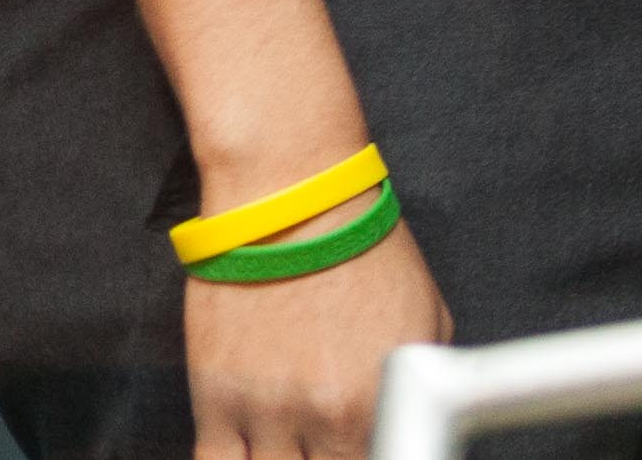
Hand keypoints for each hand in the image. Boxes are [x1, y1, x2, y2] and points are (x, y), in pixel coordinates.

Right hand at [182, 210, 449, 459]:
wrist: (294, 206)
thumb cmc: (361, 249)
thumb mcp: (425, 314)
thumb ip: (419, 377)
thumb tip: (412, 414)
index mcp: (384, 398)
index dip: (376, 455)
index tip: (367, 447)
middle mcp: (327, 415)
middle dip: (327, 459)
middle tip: (324, 441)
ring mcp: (267, 412)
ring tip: (292, 442)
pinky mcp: (215, 400)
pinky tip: (250, 450)